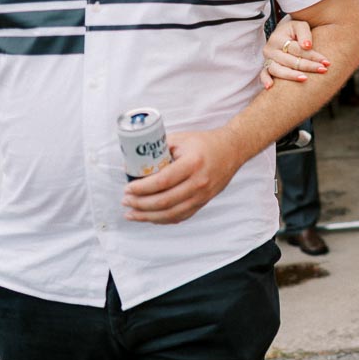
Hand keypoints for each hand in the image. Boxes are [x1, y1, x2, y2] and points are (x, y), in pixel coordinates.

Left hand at [122, 129, 244, 223]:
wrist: (232, 150)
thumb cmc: (205, 142)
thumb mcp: (181, 139)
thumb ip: (159, 149)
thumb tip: (133, 161)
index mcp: (192, 163)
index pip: (162, 181)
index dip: (142, 188)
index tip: (127, 188)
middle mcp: (199, 182)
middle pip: (164, 201)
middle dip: (140, 204)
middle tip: (126, 200)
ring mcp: (203, 195)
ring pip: (171, 214)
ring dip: (148, 216)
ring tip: (131, 214)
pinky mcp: (204, 202)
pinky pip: (180, 216)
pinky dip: (162, 220)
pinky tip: (150, 217)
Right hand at [260, 17, 327, 88]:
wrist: (284, 33)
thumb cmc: (295, 30)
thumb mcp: (300, 25)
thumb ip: (304, 33)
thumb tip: (307, 46)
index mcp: (278, 38)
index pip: (297, 49)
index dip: (312, 56)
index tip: (326, 62)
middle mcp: (270, 49)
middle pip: (290, 61)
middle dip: (308, 66)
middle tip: (323, 70)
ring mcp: (267, 59)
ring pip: (278, 70)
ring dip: (291, 76)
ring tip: (305, 79)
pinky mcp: (266, 66)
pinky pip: (264, 74)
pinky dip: (265, 80)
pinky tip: (270, 87)